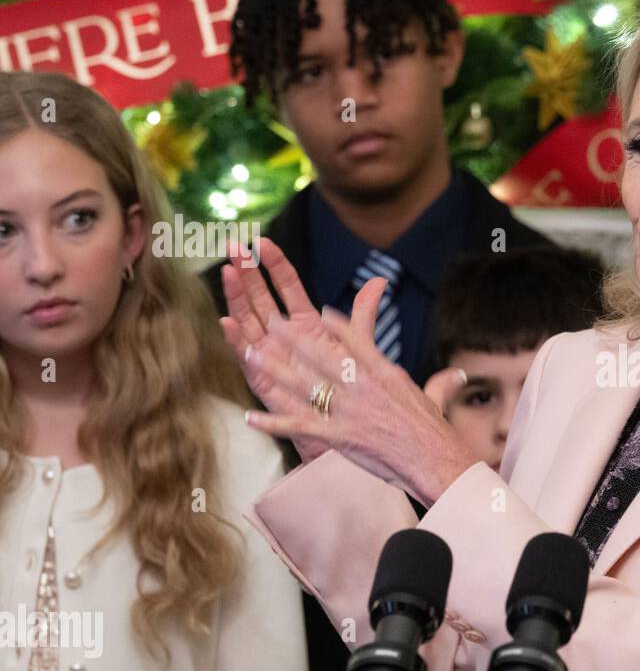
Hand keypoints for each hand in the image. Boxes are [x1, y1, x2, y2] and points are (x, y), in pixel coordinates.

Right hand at [219, 237, 365, 464]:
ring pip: (250, 323)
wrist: (352, 429)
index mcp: (306, 326)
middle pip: (261, 299)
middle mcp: (284, 339)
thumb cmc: (353, 389)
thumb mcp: (360, 346)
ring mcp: (273, 359)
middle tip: (234, 247)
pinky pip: (249, 361)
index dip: (275, 265)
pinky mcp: (267, 383)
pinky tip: (227, 323)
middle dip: (248, 273)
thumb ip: (363, 313)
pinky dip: (238, 342)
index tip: (263, 241)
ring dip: (237, 298)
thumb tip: (380, 281)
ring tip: (227, 273)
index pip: (286, 288)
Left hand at [238, 285, 478, 506]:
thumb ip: (443, 383)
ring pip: (304, 384)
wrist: (435, 460)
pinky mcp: (339, 436)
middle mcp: (363, 386)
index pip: (357, 341)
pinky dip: (273, 422)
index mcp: (386, 374)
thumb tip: (458, 374)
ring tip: (251, 356)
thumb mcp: (437, 400)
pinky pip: (299, 426)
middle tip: (271, 321)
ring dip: (274, 369)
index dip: (335, 326)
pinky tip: (252, 417)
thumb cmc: (437, 434)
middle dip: (293, 337)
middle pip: (322, 355)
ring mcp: (349, 410)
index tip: (319, 313)